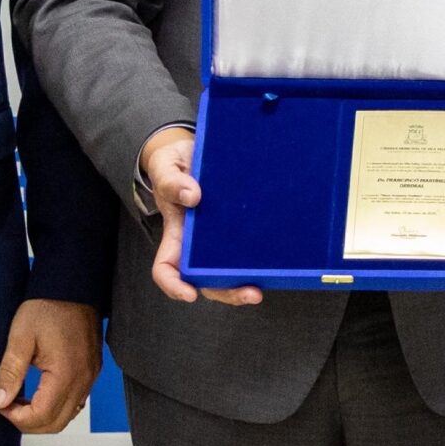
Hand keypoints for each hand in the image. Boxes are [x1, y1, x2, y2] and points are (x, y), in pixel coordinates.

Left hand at [0, 299, 102, 432]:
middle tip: (8, 406)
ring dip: (43, 416)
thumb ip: (10, 372)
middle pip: (56, 423)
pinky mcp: (92, 370)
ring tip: (21, 399)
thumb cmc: (47, 306)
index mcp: (66, 374)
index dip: (16, 418)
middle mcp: (83, 380)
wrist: (73, 285)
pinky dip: (56, 406)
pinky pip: (76, 402)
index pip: (41, 416)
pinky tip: (39, 392)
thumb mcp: (20, 337)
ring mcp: (91, 376)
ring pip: (68, 415)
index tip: (0, 405)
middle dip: (28, 422)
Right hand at [140, 129, 260, 307]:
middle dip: (227, 292)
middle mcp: (198, 243)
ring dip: (247, 281)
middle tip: (251, 293)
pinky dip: (262, 257)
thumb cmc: (173, 164)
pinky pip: (249, 246)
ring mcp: (220, 237)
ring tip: (265, 284)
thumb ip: (172, 181)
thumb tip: (193, 196)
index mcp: (177, 233)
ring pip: (231, 270)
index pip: (167, 268)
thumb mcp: (166, 168)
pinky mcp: (240, 225)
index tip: (190, 294)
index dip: (175, 285)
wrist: (190, 151)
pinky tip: (279, 257)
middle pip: (207, 279)